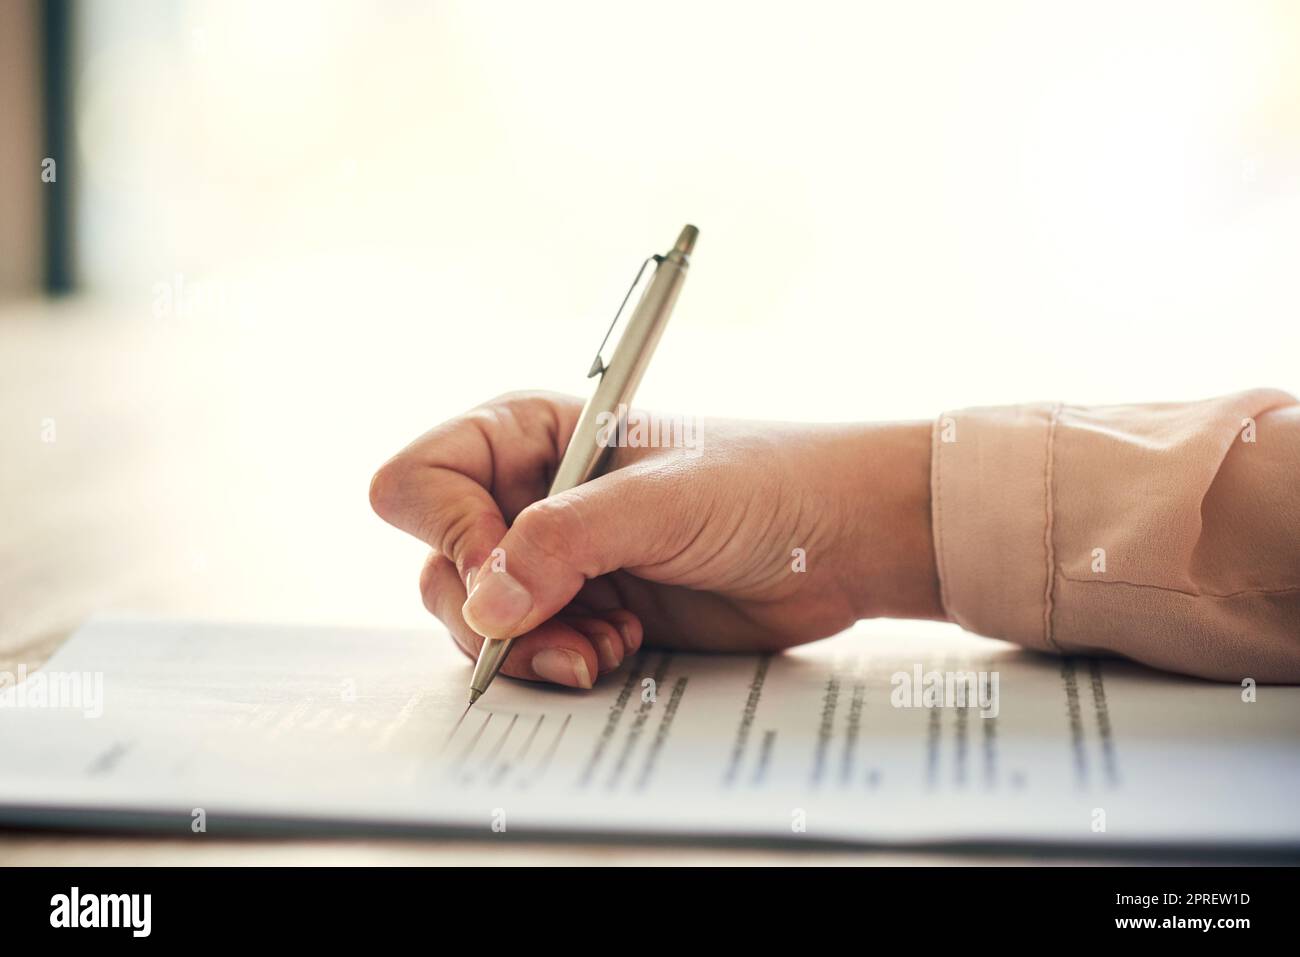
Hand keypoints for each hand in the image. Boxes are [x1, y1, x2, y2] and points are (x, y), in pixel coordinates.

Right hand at [369, 392, 942, 688]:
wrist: (842, 543)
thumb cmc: (766, 483)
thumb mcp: (662, 500)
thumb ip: (563, 542)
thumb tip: (483, 607)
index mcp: (529, 434)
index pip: (423, 480)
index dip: (449, 533)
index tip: (503, 571)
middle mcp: (528, 495)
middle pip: (440, 567)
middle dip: (493, 613)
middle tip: (564, 628)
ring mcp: (554, 559)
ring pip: (478, 622)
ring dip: (532, 648)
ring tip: (607, 644)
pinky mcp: (584, 611)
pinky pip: (529, 655)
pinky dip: (560, 665)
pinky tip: (620, 651)